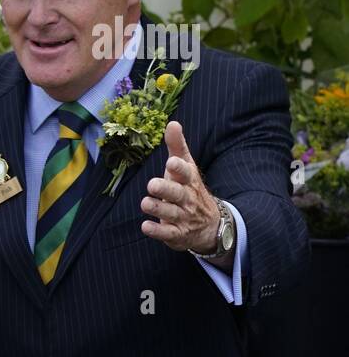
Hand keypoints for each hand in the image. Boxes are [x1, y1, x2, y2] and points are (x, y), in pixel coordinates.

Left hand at [141, 121, 221, 254]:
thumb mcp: (186, 167)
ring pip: (171, 213)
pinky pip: (167, 234)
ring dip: (157, 209)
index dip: (179, 168)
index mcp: (189, 181)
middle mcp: (187, 199)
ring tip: (145, 203)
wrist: (211, 225)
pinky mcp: (177, 234)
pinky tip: (145, 226)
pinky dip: (157, 231)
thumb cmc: (190, 189)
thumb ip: (177, 147)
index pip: (186, 173)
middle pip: (178, 194)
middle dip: (166, 189)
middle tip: (152, 185)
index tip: (171, 162)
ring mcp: (183, 217)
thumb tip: (172, 122)